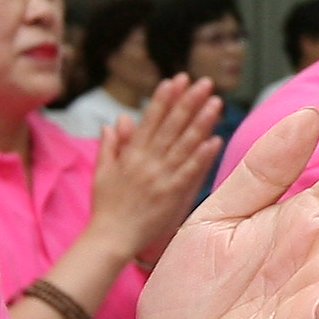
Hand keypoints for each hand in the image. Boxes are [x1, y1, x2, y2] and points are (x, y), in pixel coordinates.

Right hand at [88, 73, 223, 269]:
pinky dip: (202, 157)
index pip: (150, 119)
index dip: (164, 98)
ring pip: (183, 145)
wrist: (109, 239)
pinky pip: (189, 173)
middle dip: (188, 101)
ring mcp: (160, 178)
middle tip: (204, 82)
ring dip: (200, 122)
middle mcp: (147, 162)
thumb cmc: (106, 206)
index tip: (177, 79)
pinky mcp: (171, 196)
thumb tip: (116, 120)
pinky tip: (214, 140)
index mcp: (131, 154)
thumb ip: (111, 144)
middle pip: (171, 126)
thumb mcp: (102, 171)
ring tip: (215, 102)